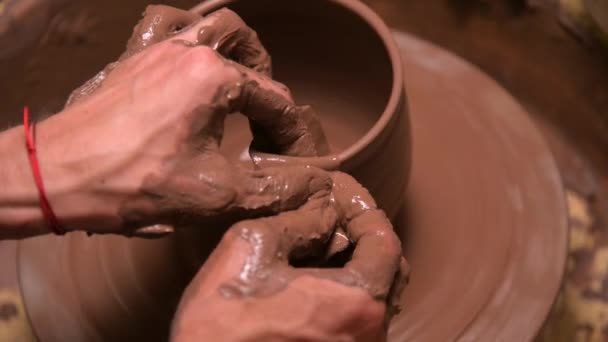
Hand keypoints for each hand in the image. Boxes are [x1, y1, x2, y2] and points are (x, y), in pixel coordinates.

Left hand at [1, 6, 329, 236]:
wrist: (56, 176)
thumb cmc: (131, 183)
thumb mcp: (216, 194)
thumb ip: (274, 188)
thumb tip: (314, 186)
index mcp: (214, 78)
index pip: (278, 101)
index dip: (295, 135)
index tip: (299, 161)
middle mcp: (188, 51)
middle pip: (250, 51)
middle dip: (269, 84)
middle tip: (270, 121)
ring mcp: (156, 50)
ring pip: (211, 25)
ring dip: (235, 47)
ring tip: (241, 78)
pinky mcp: (132, 59)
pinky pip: (164, 26)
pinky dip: (187, 34)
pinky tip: (190, 58)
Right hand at [171, 173, 408, 341]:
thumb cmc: (223, 323)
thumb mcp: (251, 247)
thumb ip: (297, 221)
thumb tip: (321, 210)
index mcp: (358, 302)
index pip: (385, 242)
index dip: (364, 209)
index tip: (342, 193)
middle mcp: (369, 333)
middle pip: (389, 271)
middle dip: (364, 236)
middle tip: (334, 216)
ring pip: (375, 297)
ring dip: (355, 264)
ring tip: (319, 244)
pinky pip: (357, 318)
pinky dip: (345, 291)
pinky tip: (312, 279)